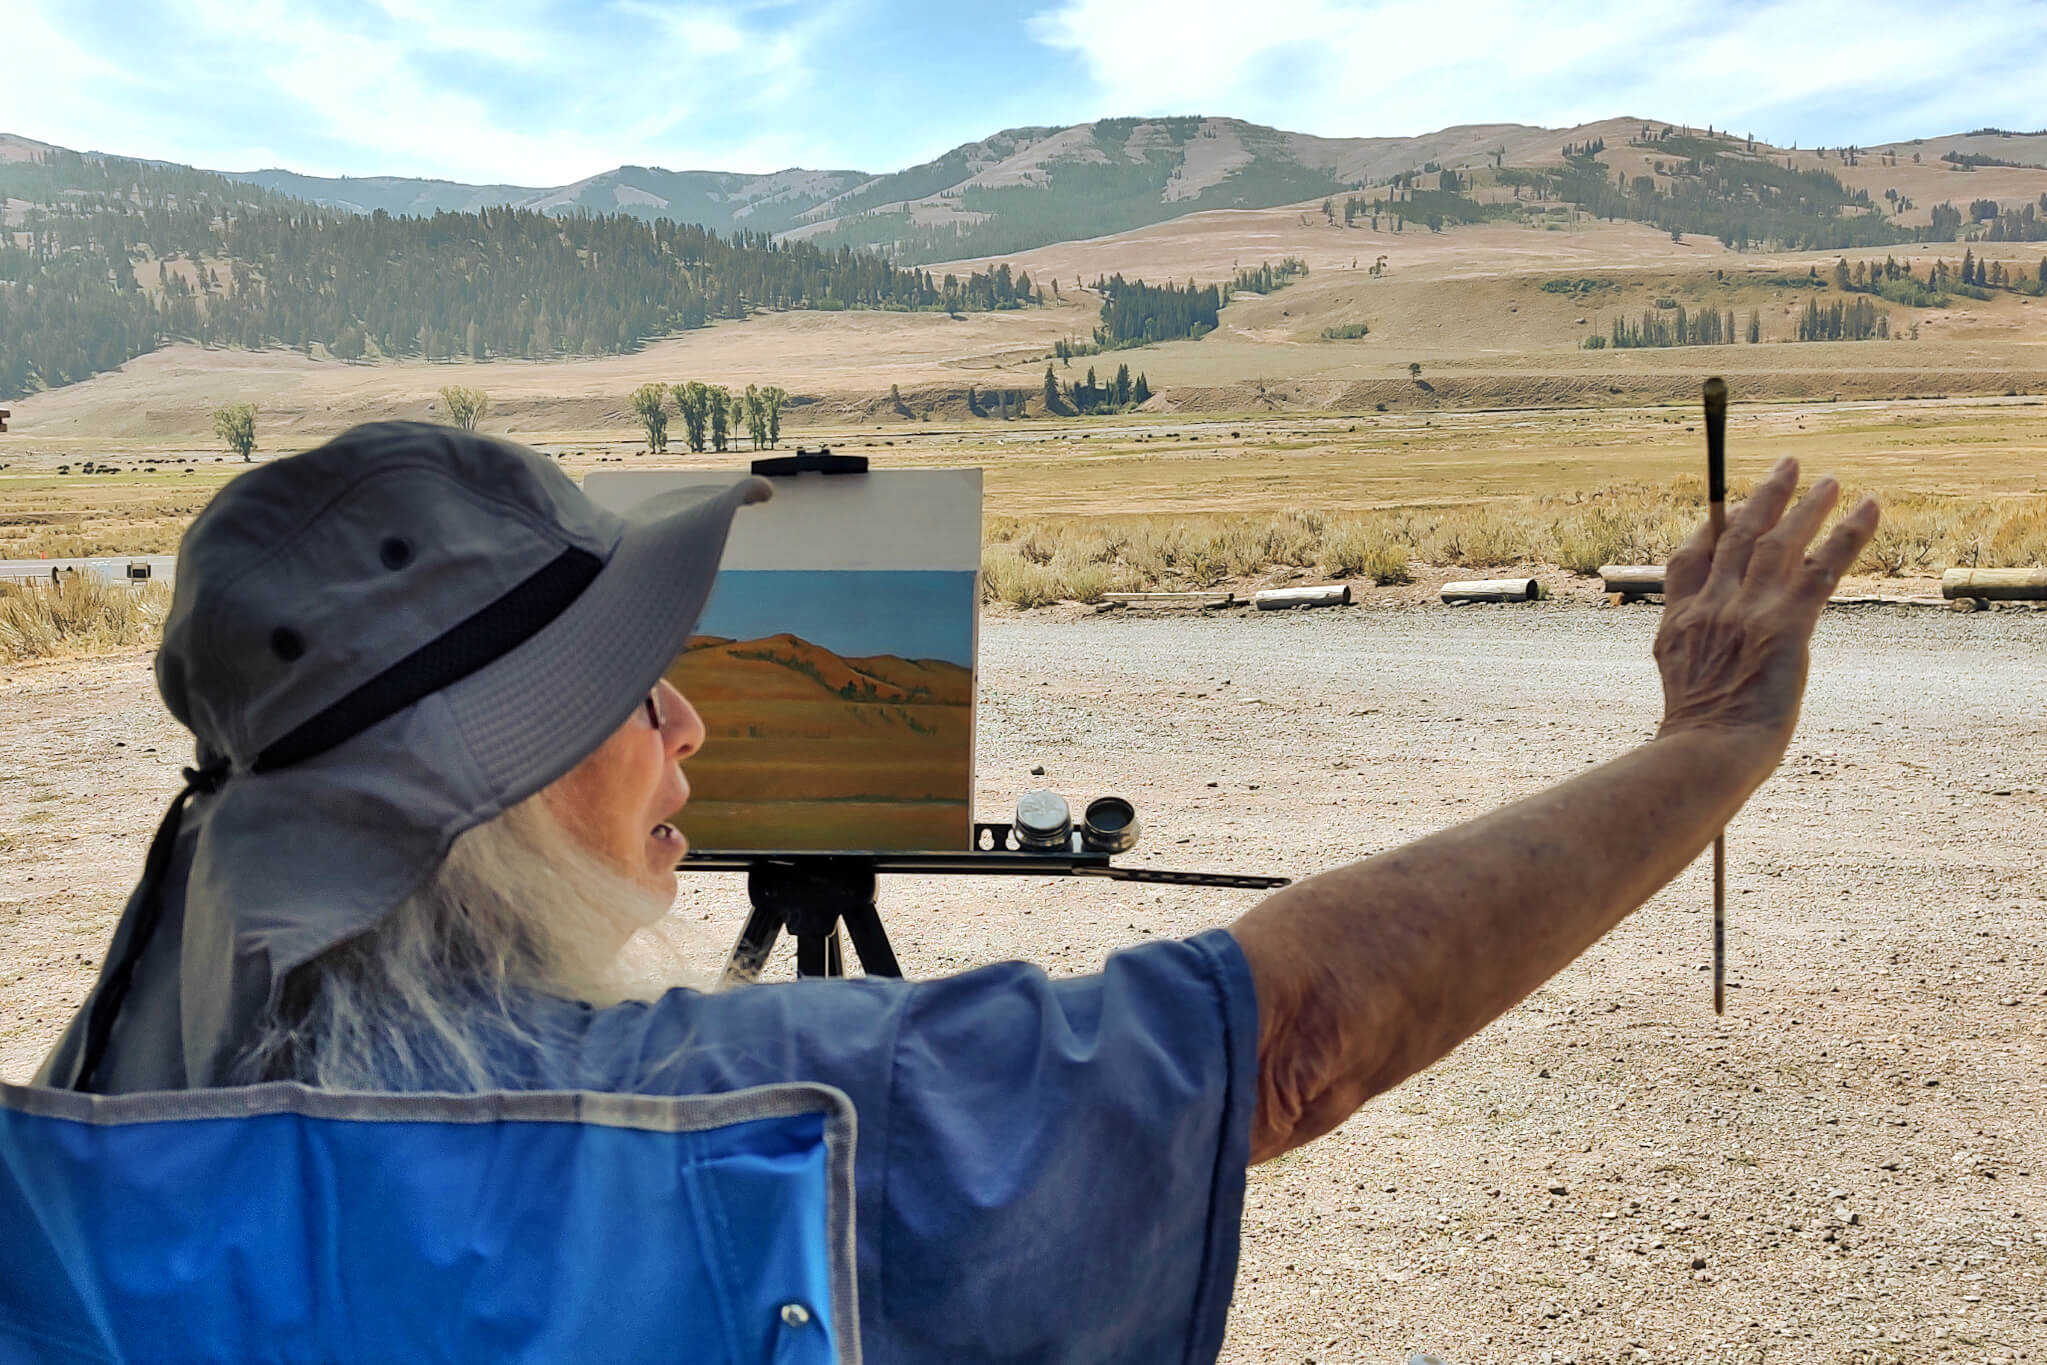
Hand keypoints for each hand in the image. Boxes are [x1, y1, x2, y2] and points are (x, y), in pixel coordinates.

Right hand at [1653, 458, 1879, 762]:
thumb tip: (1711, 688)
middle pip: (1735, 536)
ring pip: (1778, 543)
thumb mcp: (1682, 699)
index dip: (1708, 531)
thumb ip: (1698, 675)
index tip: (1726, 510)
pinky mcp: (1784, 624)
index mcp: (1678, 626)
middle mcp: (1710, 609)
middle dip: (1763, 497)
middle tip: (1787, 466)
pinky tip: (1869, 508)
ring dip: (1807, 506)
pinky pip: (1822, 568)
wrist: (1706, 753)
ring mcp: (1745, 613)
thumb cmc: (1696, 745)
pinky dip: (1849, 534)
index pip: (1688, 563)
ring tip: (1831, 480)